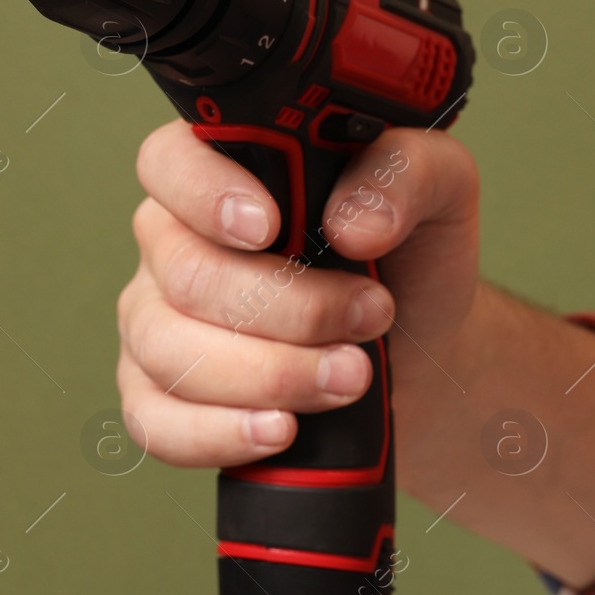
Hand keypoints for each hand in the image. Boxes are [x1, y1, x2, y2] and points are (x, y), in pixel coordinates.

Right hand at [116, 118, 478, 465]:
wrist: (418, 352)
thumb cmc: (410, 259)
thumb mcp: (439, 190)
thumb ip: (406, 172)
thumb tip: (353, 220)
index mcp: (220, 169)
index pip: (170, 161)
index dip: (206, 194)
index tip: (270, 227)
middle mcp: (173, 240)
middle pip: (187, 275)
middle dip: (288, 310)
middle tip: (366, 317)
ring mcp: (155, 320)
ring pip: (170, 352)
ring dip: (271, 374)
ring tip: (350, 378)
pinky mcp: (157, 395)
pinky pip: (155, 422)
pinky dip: (218, 433)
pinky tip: (278, 429)